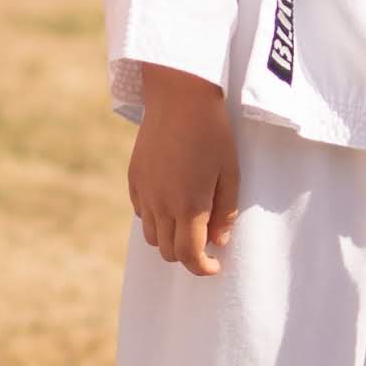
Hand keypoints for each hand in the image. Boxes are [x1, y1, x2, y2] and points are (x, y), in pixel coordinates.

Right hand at [130, 66, 238, 274]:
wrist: (180, 97)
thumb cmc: (213, 133)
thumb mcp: (231, 172)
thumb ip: (226, 211)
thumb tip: (218, 241)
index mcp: (188, 205)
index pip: (188, 255)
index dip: (202, 268)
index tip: (214, 266)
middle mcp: (161, 204)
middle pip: (168, 251)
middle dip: (188, 254)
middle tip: (206, 243)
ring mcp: (144, 192)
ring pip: (152, 236)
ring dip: (170, 238)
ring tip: (189, 222)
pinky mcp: (134, 179)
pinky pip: (142, 213)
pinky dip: (156, 218)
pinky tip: (172, 201)